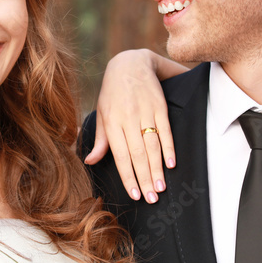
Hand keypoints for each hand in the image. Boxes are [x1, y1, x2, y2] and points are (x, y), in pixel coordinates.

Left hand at [85, 49, 185, 202]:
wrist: (130, 63)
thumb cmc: (112, 93)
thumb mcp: (101, 113)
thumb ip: (100, 139)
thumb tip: (90, 161)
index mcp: (111, 123)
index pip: (121, 156)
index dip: (128, 177)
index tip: (134, 195)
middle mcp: (128, 119)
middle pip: (138, 155)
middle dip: (145, 179)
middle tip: (151, 199)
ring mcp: (145, 112)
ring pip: (152, 146)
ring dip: (157, 168)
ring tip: (161, 188)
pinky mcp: (159, 106)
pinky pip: (165, 131)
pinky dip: (169, 148)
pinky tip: (171, 164)